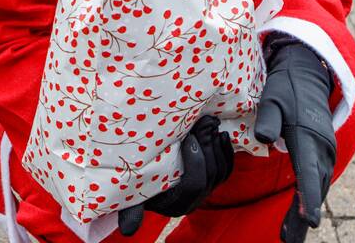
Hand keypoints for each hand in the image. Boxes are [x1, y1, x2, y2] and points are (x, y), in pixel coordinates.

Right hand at [117, 115, 234, 235]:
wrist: (145, 182)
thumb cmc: (136, 188)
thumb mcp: (130, 199)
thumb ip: (131, 212)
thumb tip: (127, 231)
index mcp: (176, 204)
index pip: (195, 185)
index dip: (195, 161)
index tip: (188, 137)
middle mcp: (194, 201)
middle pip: (209, 174)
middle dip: (207, 146)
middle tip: (203, 123)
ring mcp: (206, 192)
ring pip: (220, 170)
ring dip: (216, 146)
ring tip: (210, 125)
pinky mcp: (213, 182)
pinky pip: (226, 169)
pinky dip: (226, 151)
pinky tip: (223, 135)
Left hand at [254, 37, 335, 242]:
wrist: (308, 75)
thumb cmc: (285, 88)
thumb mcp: (272, 97)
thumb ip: (268, 118)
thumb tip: (263, 139)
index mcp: (308, 134)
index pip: (309, 171)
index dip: (309, 197)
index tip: (310, 220)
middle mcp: (322, 146)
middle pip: (315, 187)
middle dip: (303, 216)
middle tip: (289, 240)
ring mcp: (326, 151)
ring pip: (318, 187)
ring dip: (306, 212)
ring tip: (290, 238)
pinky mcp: (324, 153)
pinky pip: (318, 180)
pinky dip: (310, 200)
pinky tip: (298, 219)